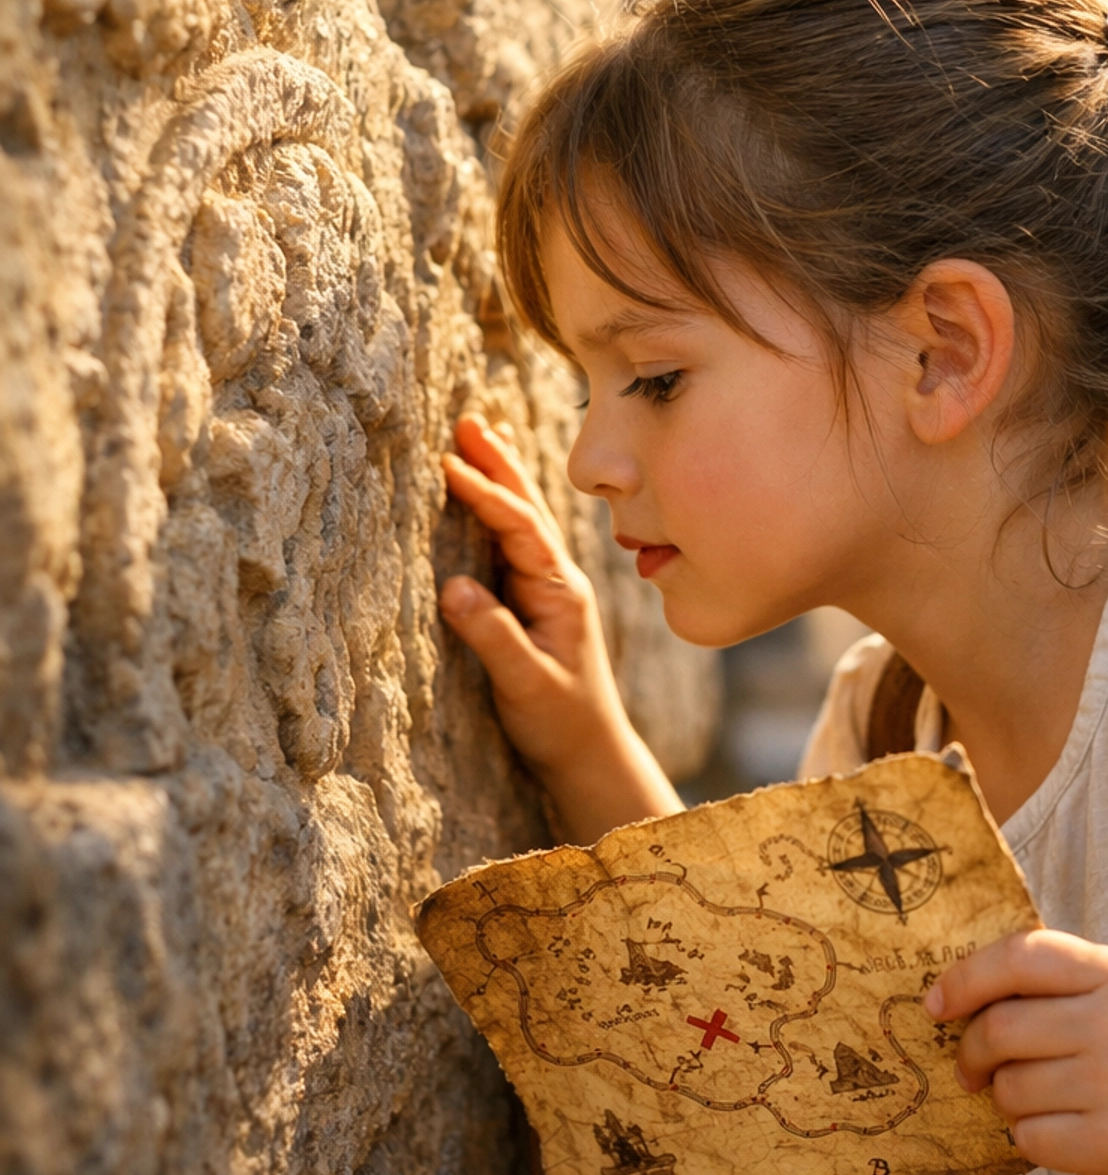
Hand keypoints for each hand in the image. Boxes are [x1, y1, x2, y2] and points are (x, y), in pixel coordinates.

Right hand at [439, 414, 677, 838]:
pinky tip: (488, 495)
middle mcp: (558, 580)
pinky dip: (499, 510)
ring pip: (522, 520)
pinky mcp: (536, 602)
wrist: (591, 755)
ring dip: (499, 477)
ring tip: (478, 435)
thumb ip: (494, 637)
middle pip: (526, 508)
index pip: (519, 528)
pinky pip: (514, 543)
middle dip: (497, 463)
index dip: (484, 493)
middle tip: (467, 419)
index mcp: (560, 591)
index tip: (449, 463)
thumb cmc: (561, 723)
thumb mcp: (526, 684)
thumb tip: (453, 587)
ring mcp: (548, 588)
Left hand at [927, 930, 1107, 1174]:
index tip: (936, 1004)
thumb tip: (952, 990)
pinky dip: (1030, 1137)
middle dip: (972, 1053)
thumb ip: (1053, 981)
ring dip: (1007, 1100)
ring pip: (1010, 1089)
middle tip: (974, 1068)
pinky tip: (1062, 1132)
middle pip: (1000, 1028)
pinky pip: (1030, 1136)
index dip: (965, 977)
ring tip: (1040, 1101)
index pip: (1020, 956)